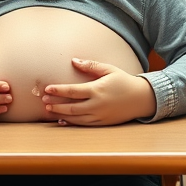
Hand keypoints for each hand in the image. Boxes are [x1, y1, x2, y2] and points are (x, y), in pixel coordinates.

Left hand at [42, 59, 156, 125]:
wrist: (141, 98)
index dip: (58, 90)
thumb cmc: (124, 81)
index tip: (47, 89)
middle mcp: (96, 105)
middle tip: (43, 101)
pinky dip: (71, 123)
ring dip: (61, 114)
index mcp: (97, 90)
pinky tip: (62, 121)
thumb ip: (90, 66)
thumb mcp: (109, 69)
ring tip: (49, 110)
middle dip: (55, 104)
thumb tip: (73, 61)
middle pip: (70, 107)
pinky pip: (83, 125)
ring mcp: (99, 116)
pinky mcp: (102, 123)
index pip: (72, 91)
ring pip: (75, 118)